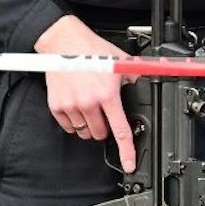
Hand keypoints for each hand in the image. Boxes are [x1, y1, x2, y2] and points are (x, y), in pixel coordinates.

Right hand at [34, 15, 137, 170]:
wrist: (63, 42)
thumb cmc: (90, 49)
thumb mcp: (120, 61)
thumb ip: (134, 76)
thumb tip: (147, 81)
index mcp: (107, 94)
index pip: (120, 130)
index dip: (127, 151)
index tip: (129, 164)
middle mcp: (89, 103)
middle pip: (100, 134)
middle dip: (104, 127)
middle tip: (103, 111)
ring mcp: (71, 105)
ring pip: (84, 132)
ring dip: (89, 124)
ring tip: (88, 105)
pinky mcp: (57, 105)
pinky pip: (68, 127)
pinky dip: (73, 122)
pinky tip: (76, 106)